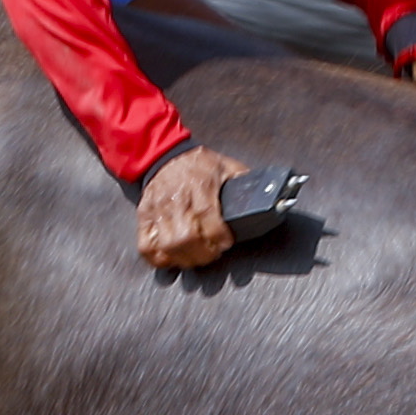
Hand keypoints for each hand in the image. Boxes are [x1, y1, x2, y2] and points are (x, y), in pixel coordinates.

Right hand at [136, 143, 249, 267]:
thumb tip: (270, 194)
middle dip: (204, 253)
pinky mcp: (144, 217)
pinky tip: (174, 258)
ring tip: (197, 258)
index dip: (218, 235)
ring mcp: (158, 210)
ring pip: (168, 245)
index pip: (207, 216)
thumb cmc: (199, 164)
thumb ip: (244, 181)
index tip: (227, 243)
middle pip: (186, 236)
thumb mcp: (226, 166)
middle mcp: (177, 198)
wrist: (164, 155)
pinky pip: (147, 246)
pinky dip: (160, 259)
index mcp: (199, 184)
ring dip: (186, 258)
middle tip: (214, 254)